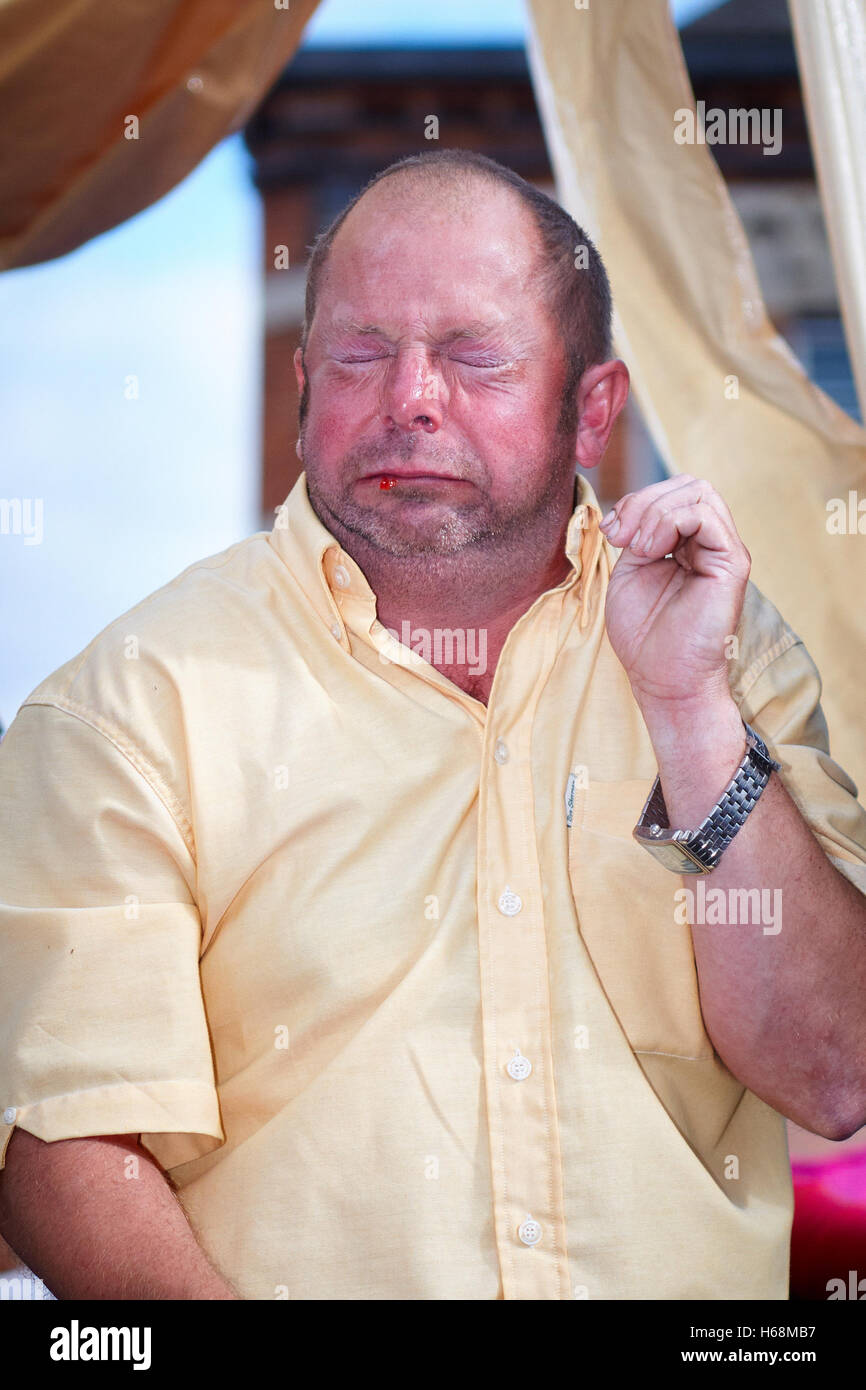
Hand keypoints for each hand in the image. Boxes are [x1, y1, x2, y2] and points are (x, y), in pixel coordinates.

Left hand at [599, 475, 749, 712]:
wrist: (662, 678)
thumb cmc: (644, 635)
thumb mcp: (629, 572)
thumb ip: (635, 534)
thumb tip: (631, 508)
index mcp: (686, 543)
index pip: (671, 493)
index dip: (636, 501)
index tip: (611, 532)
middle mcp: (709, 543)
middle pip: (687, 484)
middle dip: (644, 500)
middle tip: (620, 536)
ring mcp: (724, 550)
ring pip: (698, 492)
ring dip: (654, 512)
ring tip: (637, 548)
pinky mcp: (733, 562)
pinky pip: (705, 515)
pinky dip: (669, 522)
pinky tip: (651, 551)